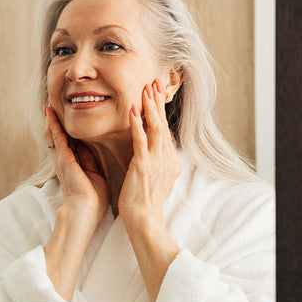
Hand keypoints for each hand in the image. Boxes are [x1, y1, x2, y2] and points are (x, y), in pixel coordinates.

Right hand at [45, 105, 108, 227]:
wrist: (84, 212)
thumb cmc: (92, 199)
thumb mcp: (94, 174)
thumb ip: (90, 160)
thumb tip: (90, 147)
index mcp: (73, 164)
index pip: (68, 141)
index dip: (65, 128)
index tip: (65, 115)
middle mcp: (64, 160)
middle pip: (57, 135)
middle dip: (54, 120)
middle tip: (52, 103)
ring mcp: (61, 159)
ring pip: (54, 134)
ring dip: (51, 119)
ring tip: (48, 103)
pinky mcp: (63, 159)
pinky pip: (57, 137)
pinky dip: (53, 124)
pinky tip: (51, 112)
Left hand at [118, 79, 181, 223]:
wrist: (144, 221)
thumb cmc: (146, 202)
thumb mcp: (157, 178)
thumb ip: (158, 163)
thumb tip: (159, 152)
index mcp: (169, 160)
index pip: (164, 130)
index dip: (161, 110)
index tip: (156, 92)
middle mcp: (166, 158)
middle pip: (163, 124)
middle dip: (158, 101)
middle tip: (155, 81)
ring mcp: (156, 162)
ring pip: (155, 128)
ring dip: (150, 107)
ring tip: (146, 88)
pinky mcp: (143, 166)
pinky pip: (141, 141)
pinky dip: (137, 124)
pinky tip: (132, 109)